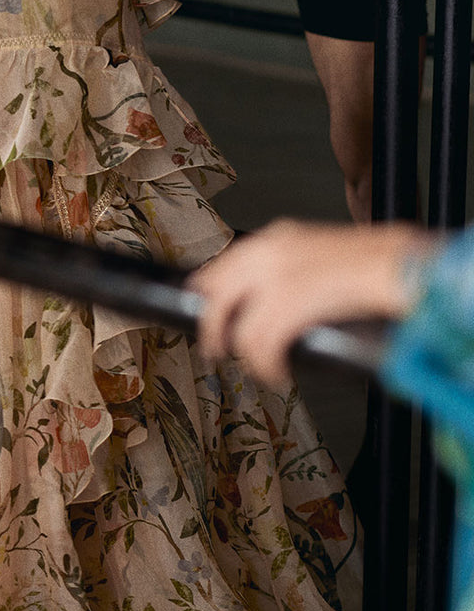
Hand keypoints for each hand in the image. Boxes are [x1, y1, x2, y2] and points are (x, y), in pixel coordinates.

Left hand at [191, 218, 428, 389]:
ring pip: (239, 327)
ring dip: (248, 357)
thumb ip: (290, 271)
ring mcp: (278, 277)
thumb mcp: (320, 255)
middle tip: (216, 349)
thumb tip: (267, 302)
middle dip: (213, 329)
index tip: (208, 315)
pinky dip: (267, 366)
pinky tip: (277, 372)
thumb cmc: (373, 264)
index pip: (222, 266)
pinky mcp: (291, 303)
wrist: (402, 263)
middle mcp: (269, 253)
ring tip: (262, 369)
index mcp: (276, 238)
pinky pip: (262, 344)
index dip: (209, 296)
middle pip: (218, 296)